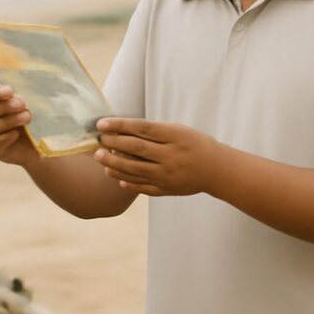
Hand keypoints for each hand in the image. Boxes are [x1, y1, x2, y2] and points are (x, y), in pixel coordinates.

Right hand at [0, 85, 39, 166]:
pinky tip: (18, 133)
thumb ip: (16, 99)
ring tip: (26, 117)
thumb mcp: (22, 104)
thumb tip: (17, 98)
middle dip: (2, 107)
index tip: (10, 91)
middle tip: (22, 104)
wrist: (33, 142)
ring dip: (9, 120)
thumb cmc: (25, 116)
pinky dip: (8, 136)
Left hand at [93, 118, 223, 195]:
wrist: (216, 169)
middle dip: (113, 144)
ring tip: (99, 157)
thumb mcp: (178, 130)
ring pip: (135, 169)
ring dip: (114, 163)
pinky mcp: (166, 189)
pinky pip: (142, 186)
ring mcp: (168, 174)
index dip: (120, 125)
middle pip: (136, 149)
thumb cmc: (193, 144)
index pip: (142, 129)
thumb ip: (153, 131)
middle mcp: (171, 155)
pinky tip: (113, 175)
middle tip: (98, 141)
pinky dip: (126, 181)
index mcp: (174, 136)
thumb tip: (122, 130)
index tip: (102, 124)